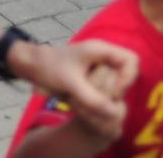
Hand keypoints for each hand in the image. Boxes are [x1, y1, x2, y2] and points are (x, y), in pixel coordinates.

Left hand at [15, 40, 136, 137]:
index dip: (129, 78)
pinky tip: (86, 100)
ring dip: (108, 93)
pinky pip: (107, 85)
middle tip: (101, 98)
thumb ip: (92, 98)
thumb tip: (114, 113)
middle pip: (126, 72)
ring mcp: (98, 63)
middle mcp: (102, 54)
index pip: (131, 60)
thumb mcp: (70, 85)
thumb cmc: (49, 69)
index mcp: (99, 49)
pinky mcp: (93, 73)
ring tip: (91, 99)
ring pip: (117, 81)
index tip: (115, 92)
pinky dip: (101, 95)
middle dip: (117, 88)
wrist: (31, 65)